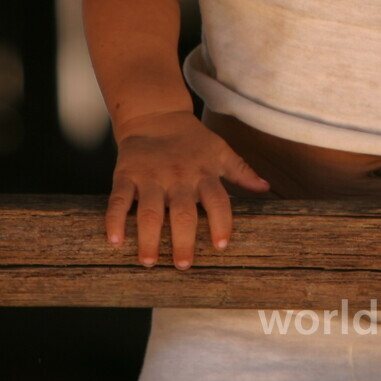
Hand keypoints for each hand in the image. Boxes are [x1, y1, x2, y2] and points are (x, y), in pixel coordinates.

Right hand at [107, 110, 269, 268]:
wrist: (155, 115)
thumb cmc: (192, 139)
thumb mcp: (220, 151)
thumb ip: (241, 171)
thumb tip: (266, 188)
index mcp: (204, 174)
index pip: (218, 201)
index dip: (221, 223)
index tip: (221, 246)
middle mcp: (179, 178)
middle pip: (183, 213)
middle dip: (183, 241)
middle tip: (183, 266)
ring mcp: (151, 178)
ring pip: (150, 211)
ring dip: (149, 238)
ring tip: (149, 262)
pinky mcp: (126, 175)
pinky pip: (119, 200)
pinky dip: (114, 220)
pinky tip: (115, 240)